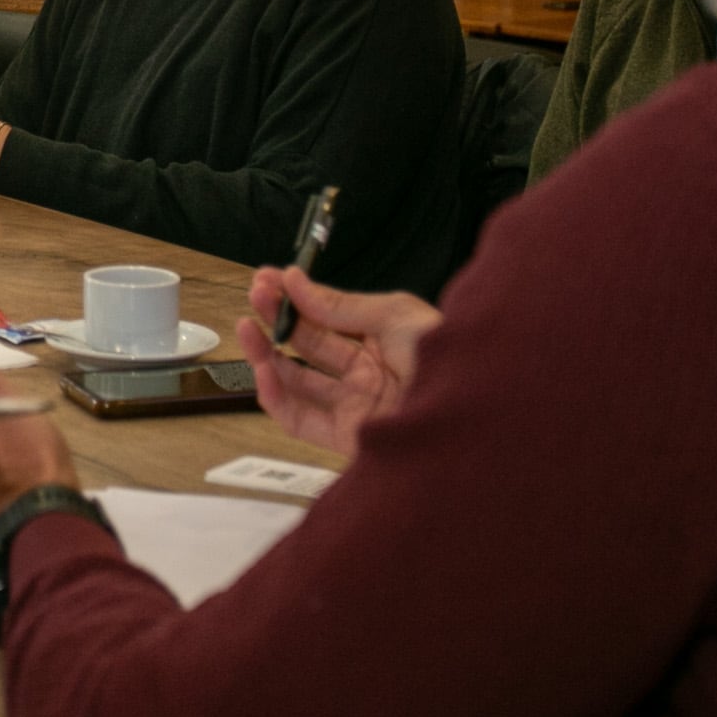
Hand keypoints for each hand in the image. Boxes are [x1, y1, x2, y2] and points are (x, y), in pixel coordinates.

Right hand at [237, 267, 438, 458]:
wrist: (469, 415)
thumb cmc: (447, 358)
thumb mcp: (394, 315)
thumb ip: (339, 305)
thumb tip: (295, 282)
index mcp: (383, 341)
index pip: (329, 318)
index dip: (297, 299)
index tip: (270, 279)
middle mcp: (367, 374)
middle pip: (309, 346)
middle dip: (278, 319)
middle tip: (254, 296)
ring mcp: (356, 405)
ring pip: (298, 381)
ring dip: (267, 354)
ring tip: (246, 328)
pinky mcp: (346, 437)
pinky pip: (300, 419)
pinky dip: (275, 396)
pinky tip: (263, 370)